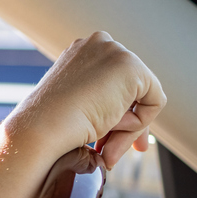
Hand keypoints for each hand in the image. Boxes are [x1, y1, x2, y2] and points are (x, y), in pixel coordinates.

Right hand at [8, 32, 165, 168]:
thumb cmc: (49, 125)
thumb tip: (123, 119)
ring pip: (142, 97)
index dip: (116, 115)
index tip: (109, 144)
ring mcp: (115, 52)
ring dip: (126, 129)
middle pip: (131, 89)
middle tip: (113, 153)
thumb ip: (97, 103)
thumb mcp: (75, 107)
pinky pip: (153, 101)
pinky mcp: (132, 67)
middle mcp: (98, 44)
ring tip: (104, 148)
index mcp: (80, 52)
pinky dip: (138, 124)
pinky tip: (111, 128)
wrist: (43, 127)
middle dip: (128, 125)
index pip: (113, 83)